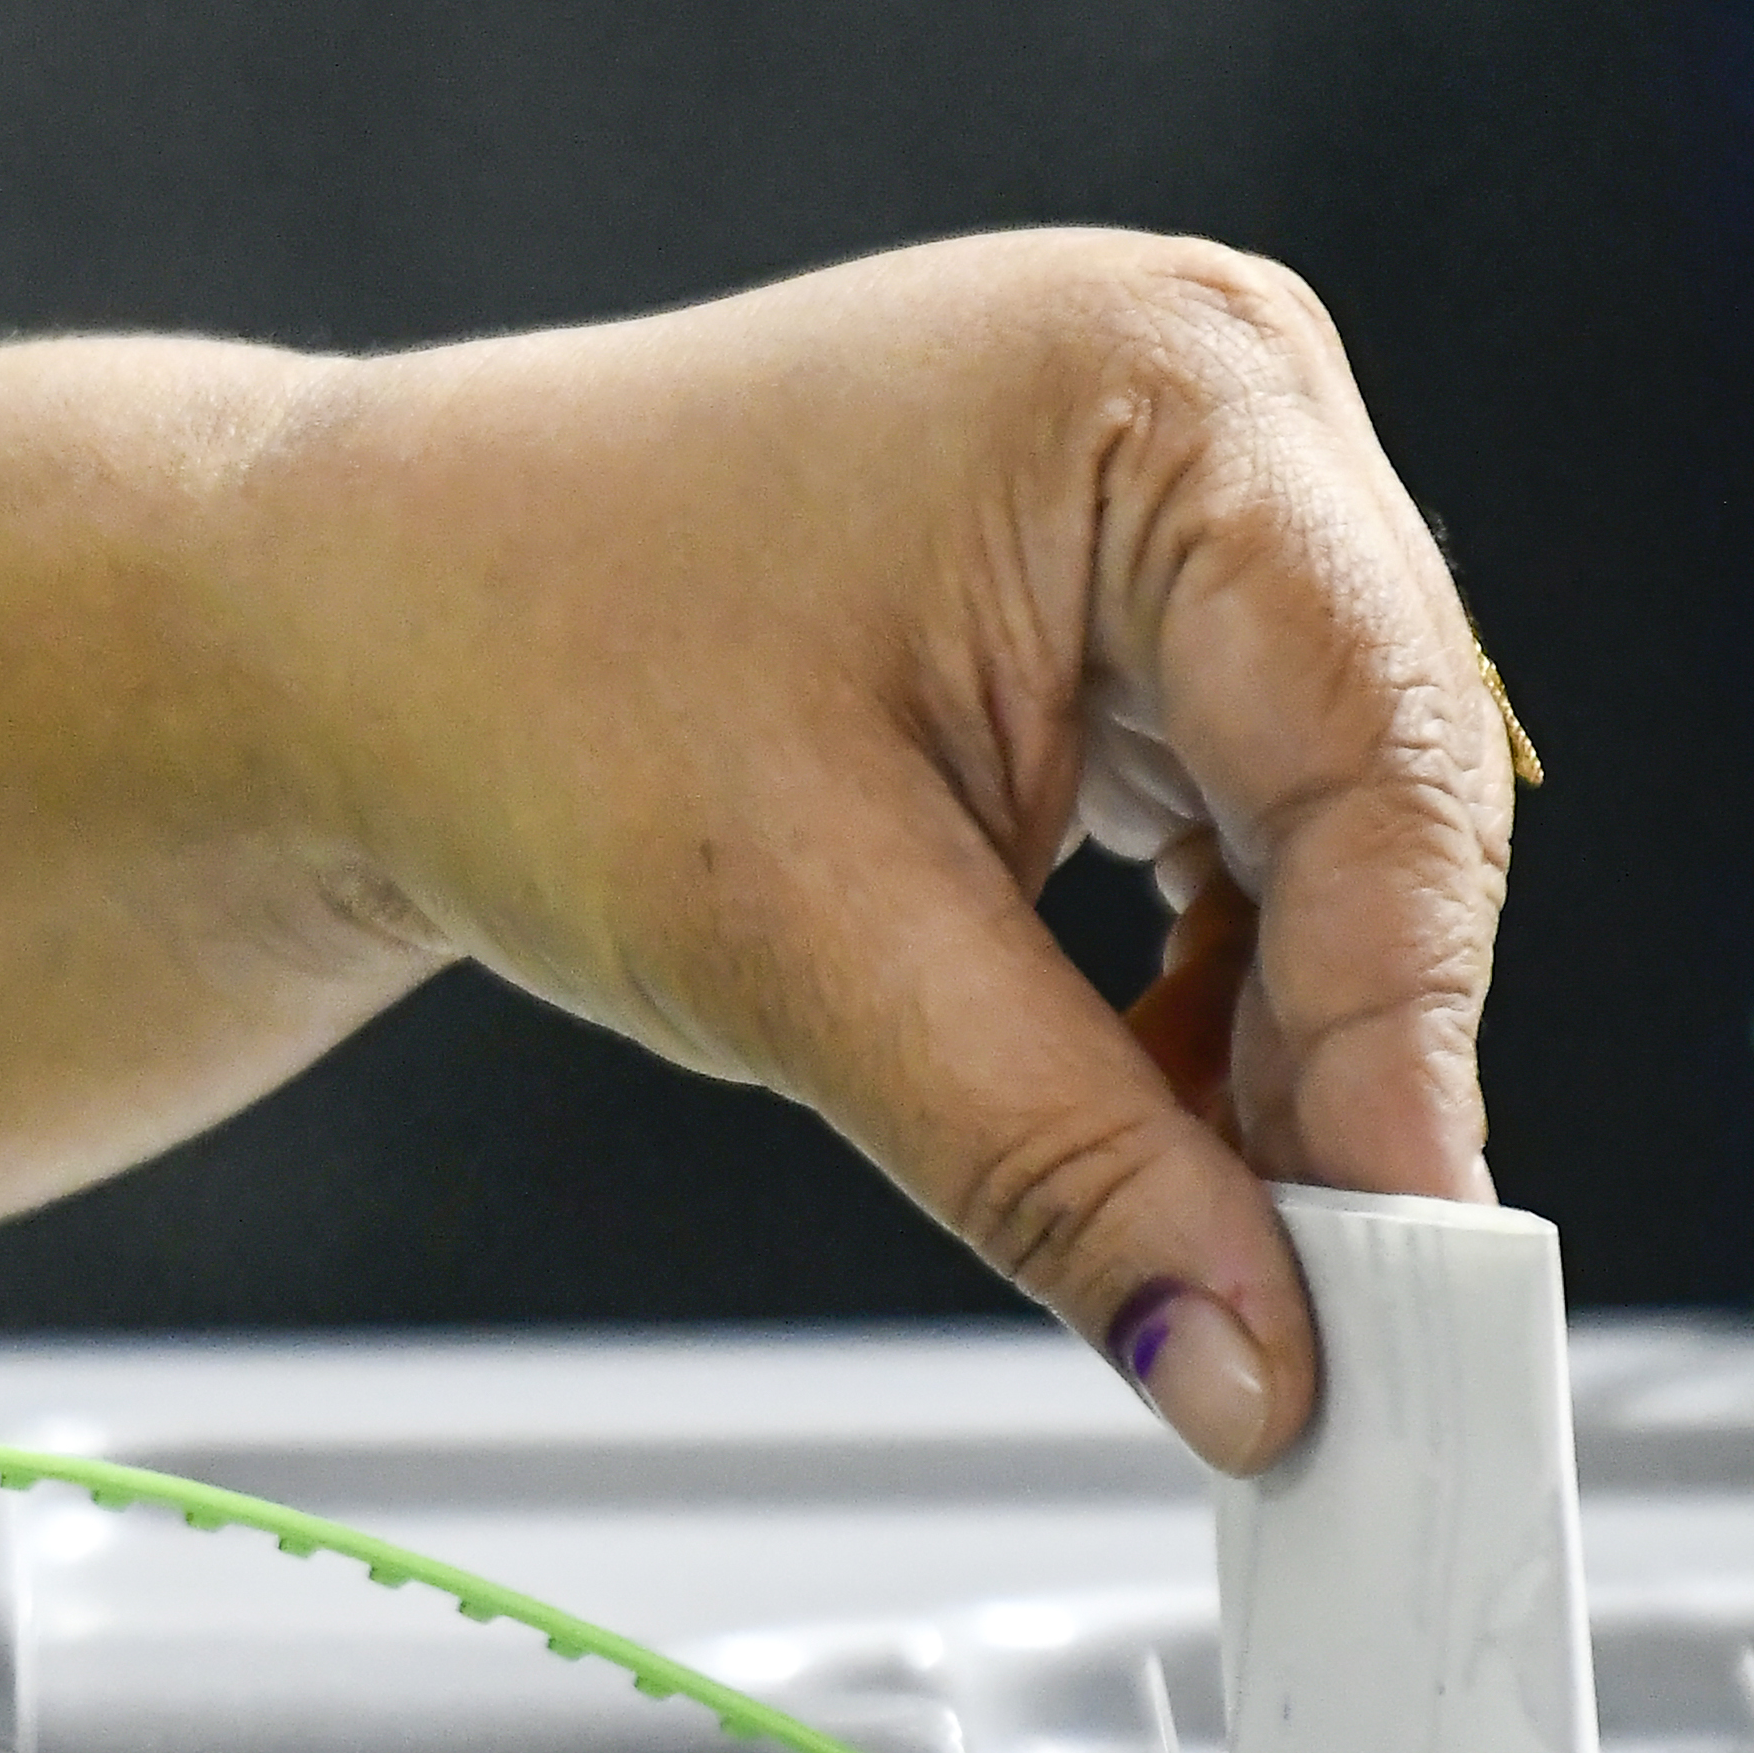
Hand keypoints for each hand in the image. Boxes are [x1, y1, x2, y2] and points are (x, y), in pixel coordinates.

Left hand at [240, 229, 1518, 1464]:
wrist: (351, 624)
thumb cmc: (515, 673)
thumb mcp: (805, 948)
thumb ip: (1062, 1164)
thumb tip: (1256, 1364)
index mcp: (1169, 388)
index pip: (1379, 766)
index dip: (1402, 1051)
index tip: (1400, 1290)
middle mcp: (1220, 398)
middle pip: (1386, 802)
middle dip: (1347, 1070)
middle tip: (1322, 1327)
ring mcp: (1187, 492)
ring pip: (1332, 840)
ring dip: (1280, 1052)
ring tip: (1203, 1239)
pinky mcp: (1137, 600)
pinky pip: (1248, 832)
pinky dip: (1212, 999)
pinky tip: (1144, 1119)